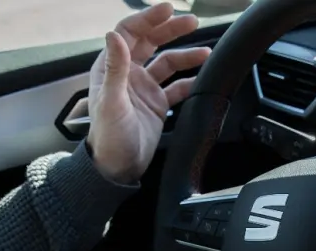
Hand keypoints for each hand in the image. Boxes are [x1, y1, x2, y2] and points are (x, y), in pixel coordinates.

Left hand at [87, 3, 211, 182]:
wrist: (118, 168)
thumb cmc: (108, 137)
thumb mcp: (111, 101)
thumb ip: (115, 67)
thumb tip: (114, 34)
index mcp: (111, 68)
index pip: (129, 32)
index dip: (147, 18)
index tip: (167, 9)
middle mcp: (129, 75)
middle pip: (151, 42)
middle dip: (171, 30)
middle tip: (192, 22)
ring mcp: (145, 89)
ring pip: (168, 63)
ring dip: (186, 55)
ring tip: (207, 53)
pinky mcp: (157, 105)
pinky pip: (177, 87)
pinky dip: (190, 81)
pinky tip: (203, 79)